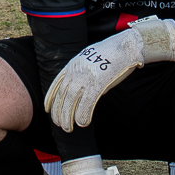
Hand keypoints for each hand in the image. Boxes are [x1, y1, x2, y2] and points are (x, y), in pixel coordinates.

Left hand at [44, 17, 174, 132]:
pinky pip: (87, 102)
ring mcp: (86, 76)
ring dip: (67, 117)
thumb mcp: (91, 61)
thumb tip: (84, 91)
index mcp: (73, 64)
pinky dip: (83, 114)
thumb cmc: (113, 55)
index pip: (56, 84)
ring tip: (68, 128)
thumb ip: (84, 74)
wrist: (127, 46)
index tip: (47, 110)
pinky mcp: (98, 83)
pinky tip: (83, 123)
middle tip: (59, 125)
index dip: (50, 98)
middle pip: (62, 95)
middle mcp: (76, 70)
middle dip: (58, 112)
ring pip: (71, 101)